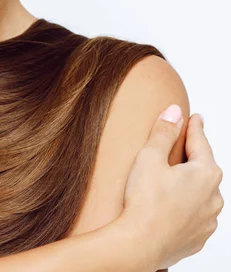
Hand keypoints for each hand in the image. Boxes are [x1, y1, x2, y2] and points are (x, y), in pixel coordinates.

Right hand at [120, 109, 223, 269]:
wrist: (140, 244)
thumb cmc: (144, 201)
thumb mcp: (150, 157)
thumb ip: (164, 132)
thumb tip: (175, 111)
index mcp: (205, 173)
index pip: (200, 141)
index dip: (194, 127)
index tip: (194, 118)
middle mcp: (214, 197)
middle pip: (203, 167)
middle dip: (193, 155)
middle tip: (182, 144)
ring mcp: (208, 220)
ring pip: (201, 192)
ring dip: (190, 182)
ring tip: (174, 177)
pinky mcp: (198, 236)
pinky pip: (196, 213)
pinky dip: (186, 204)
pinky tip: (171, 203)